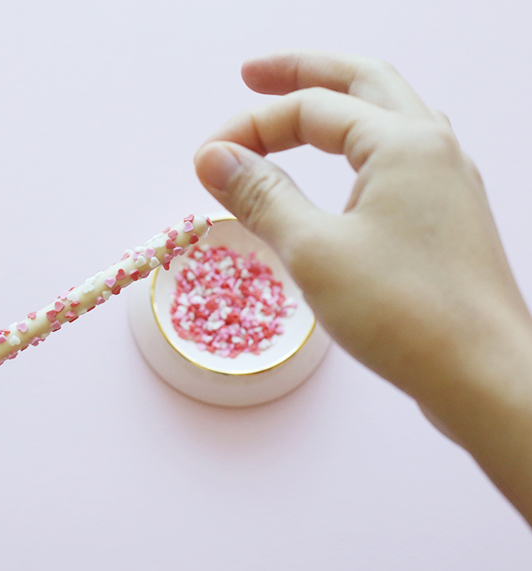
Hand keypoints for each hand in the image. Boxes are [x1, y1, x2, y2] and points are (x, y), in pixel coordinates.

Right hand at [194, 51, 531, 521]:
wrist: (484, 377)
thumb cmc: (403, 312)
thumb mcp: (313, 250)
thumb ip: (261, 195)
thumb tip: (212, 157)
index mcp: (403, 142)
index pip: (311, 109)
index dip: (250, 128)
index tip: (206, 161)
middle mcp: (433, 147)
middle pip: (361, 82)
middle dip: (303, 73)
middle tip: (252, 74)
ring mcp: (447, 181)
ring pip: (387, 116)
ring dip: (337, 104)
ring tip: (294, 109)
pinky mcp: (448, 216)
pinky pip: (398, 157)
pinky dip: (358, 146)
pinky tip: (343, 167)